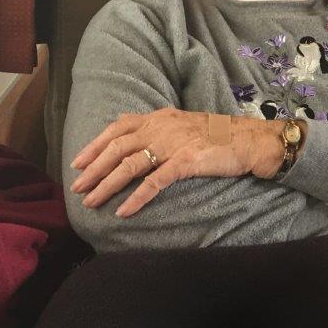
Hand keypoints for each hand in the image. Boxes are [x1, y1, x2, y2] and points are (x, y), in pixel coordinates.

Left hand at [70, 108, 283, 217]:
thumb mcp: (182, 123)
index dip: (94, 145)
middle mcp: (162, 127)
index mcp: (159, 117)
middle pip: (118, 148)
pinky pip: (155, 182)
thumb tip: (128, 132)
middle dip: (93, 169)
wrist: (250, 140)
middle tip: (77, 188)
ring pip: (130, 165)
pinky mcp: (186, 161)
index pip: (117, 128)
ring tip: (92, 202)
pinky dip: (136, 197)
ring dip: (107, 185)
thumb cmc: (217, 136)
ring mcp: (173, 144)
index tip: (77, 162)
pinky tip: (123, 211)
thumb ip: (156, 127)